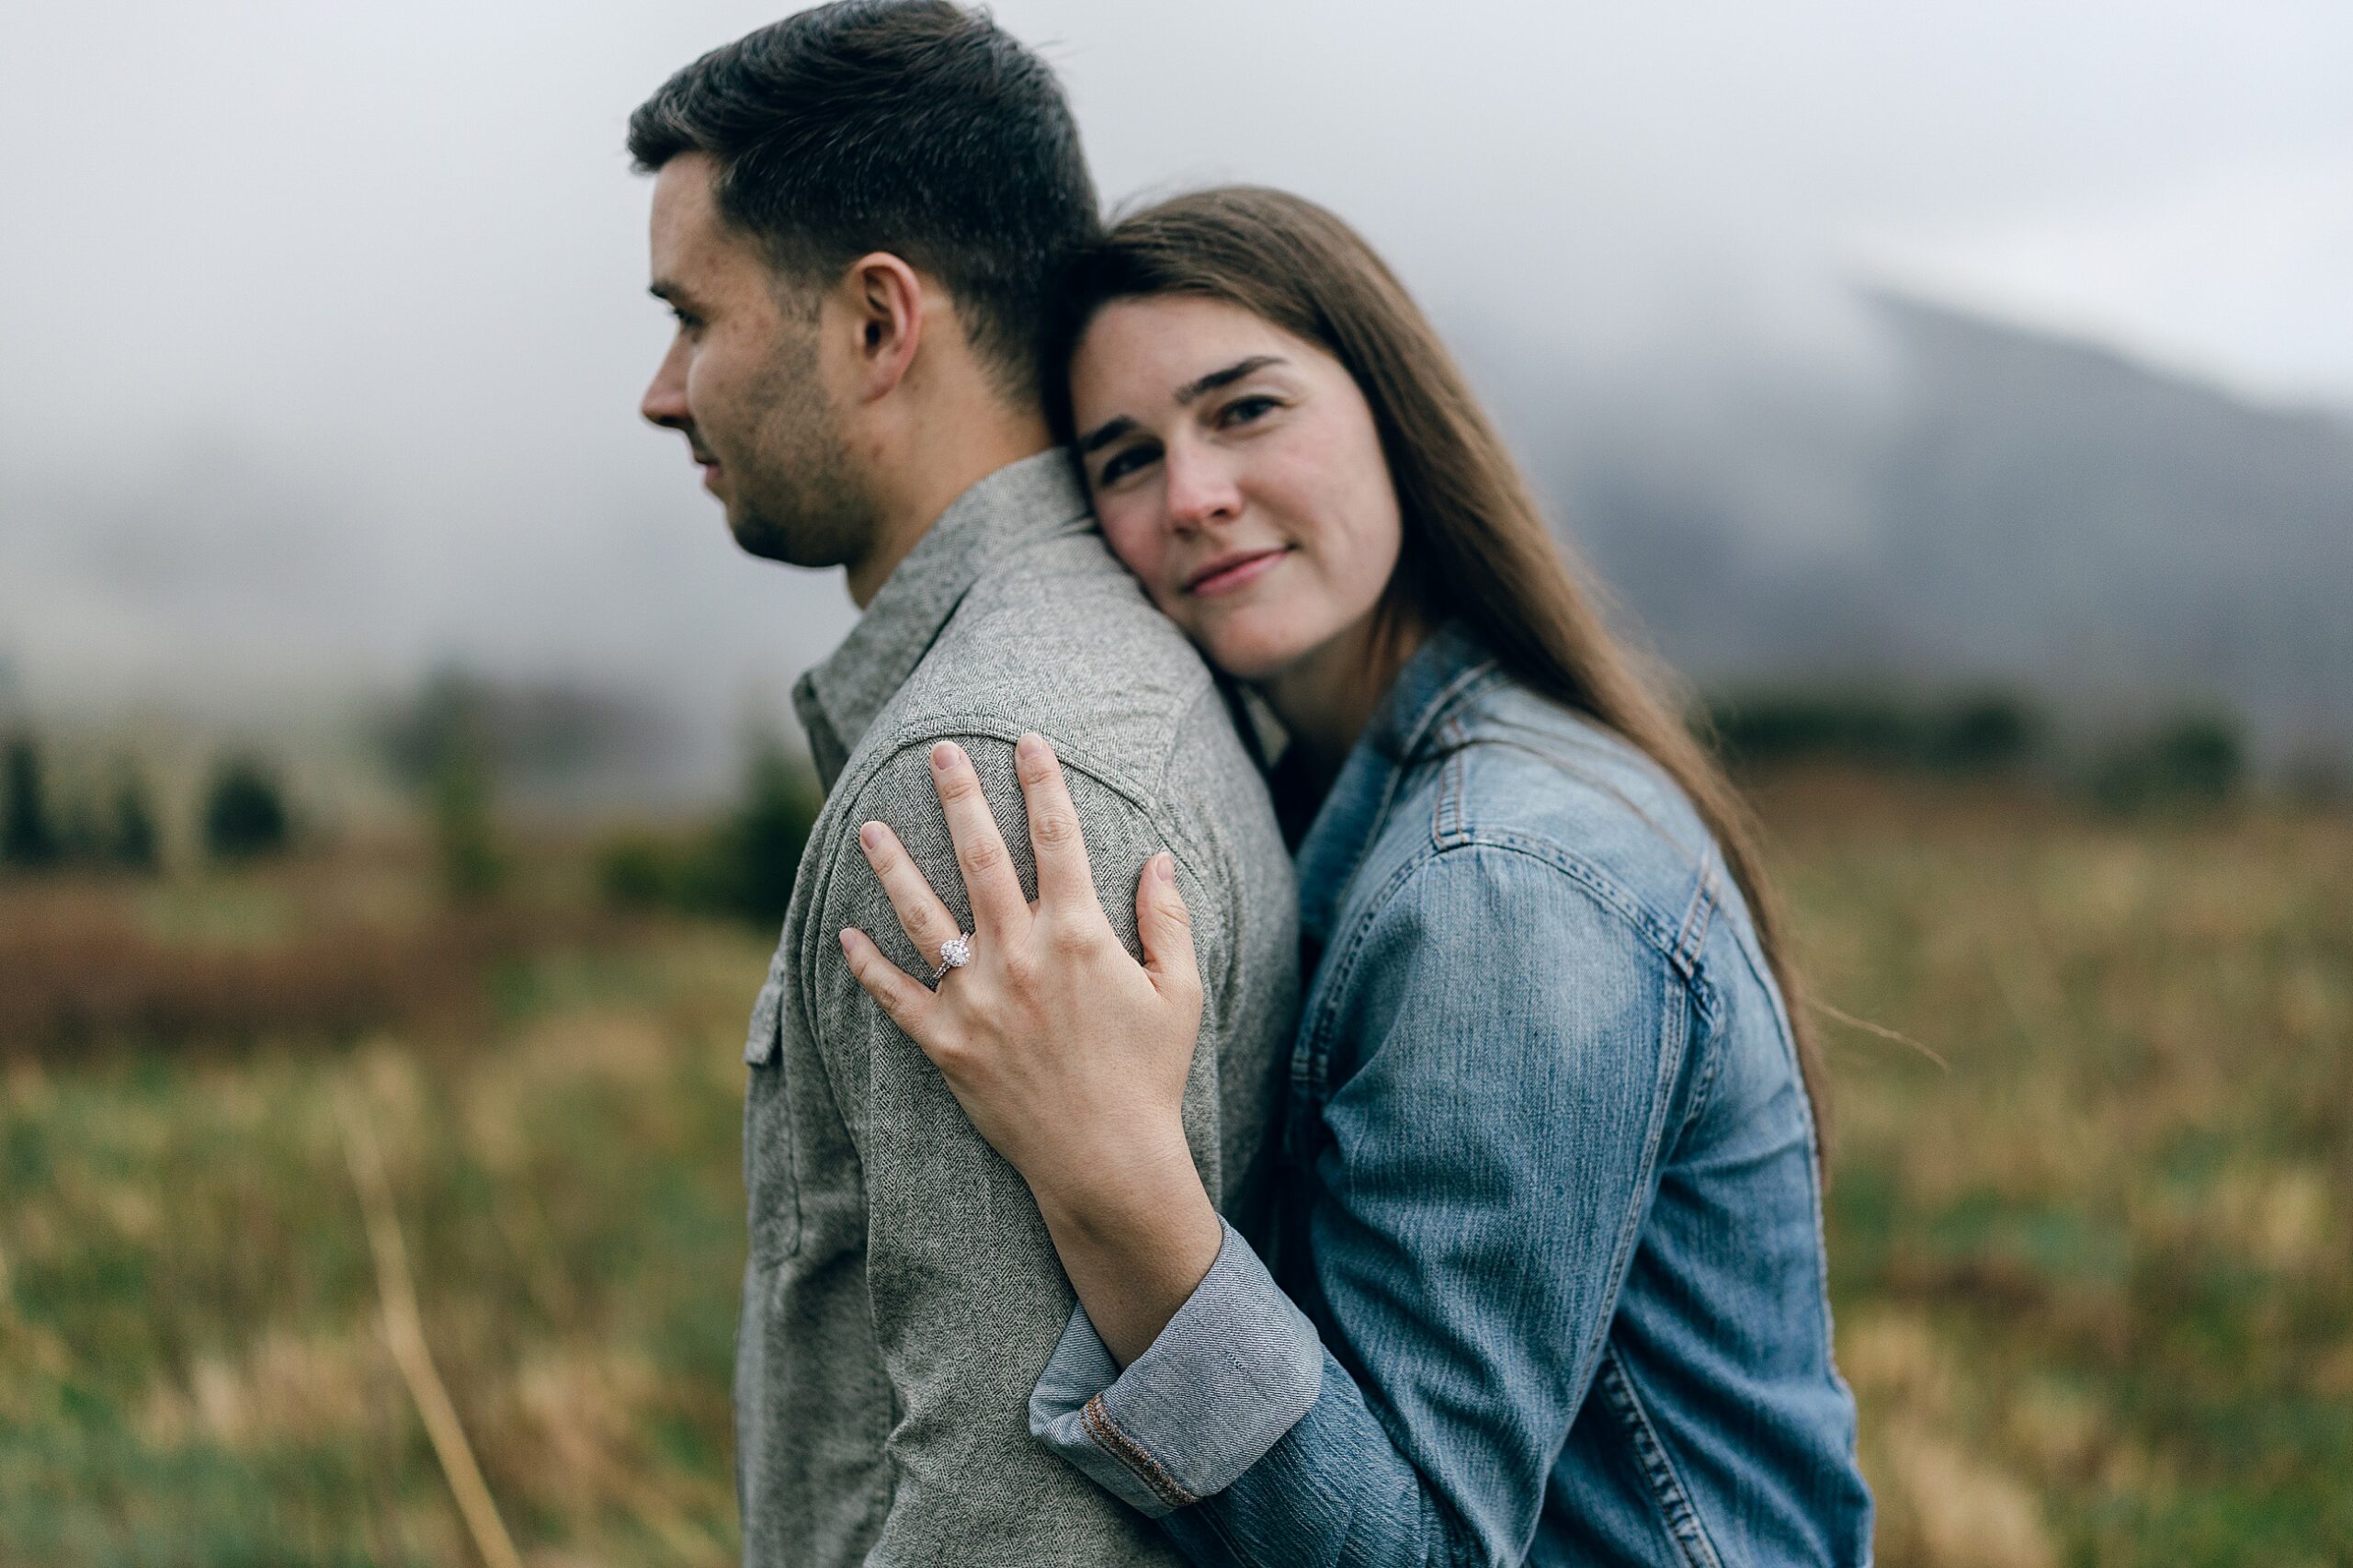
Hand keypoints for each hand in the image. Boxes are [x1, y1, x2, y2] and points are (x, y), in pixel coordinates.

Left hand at [838, 735, 1221, 1356]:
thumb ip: (1169, 920)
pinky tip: (847, 933)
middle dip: (959, 795)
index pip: (1058, 837)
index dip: (1042, 782)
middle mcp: (1019, 954)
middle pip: (980, 856)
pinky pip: (895, 995)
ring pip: (922, 915)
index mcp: (1078, 934)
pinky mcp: (945, 1043)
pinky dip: (867, 964)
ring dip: (893, 866)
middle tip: (937, 751)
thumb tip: (1161, 858)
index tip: (1026, 741)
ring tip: (867, 827)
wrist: (1106, 1161)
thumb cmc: (1149, 1075)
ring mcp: (976, 998)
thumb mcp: (1180, 993)